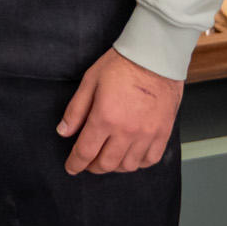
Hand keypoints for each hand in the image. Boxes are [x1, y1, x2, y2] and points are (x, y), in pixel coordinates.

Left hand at [57, 48, 181, 174]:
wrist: (155, 57)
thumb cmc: (120, 65)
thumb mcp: (89, 82)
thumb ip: (76, 110)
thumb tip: (63, 132)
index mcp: (105, 118)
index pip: (85, 152)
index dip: (75, 164)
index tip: (71, 168)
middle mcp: (126, 132)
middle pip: (106, 164)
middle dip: (92, 167)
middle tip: (88, 162)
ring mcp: (147, 135)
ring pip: (128, 166)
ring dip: (114, 166)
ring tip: (108, 158)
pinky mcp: (163, 133)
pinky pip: (150, 160)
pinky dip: (138, 163)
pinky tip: (130, 155)